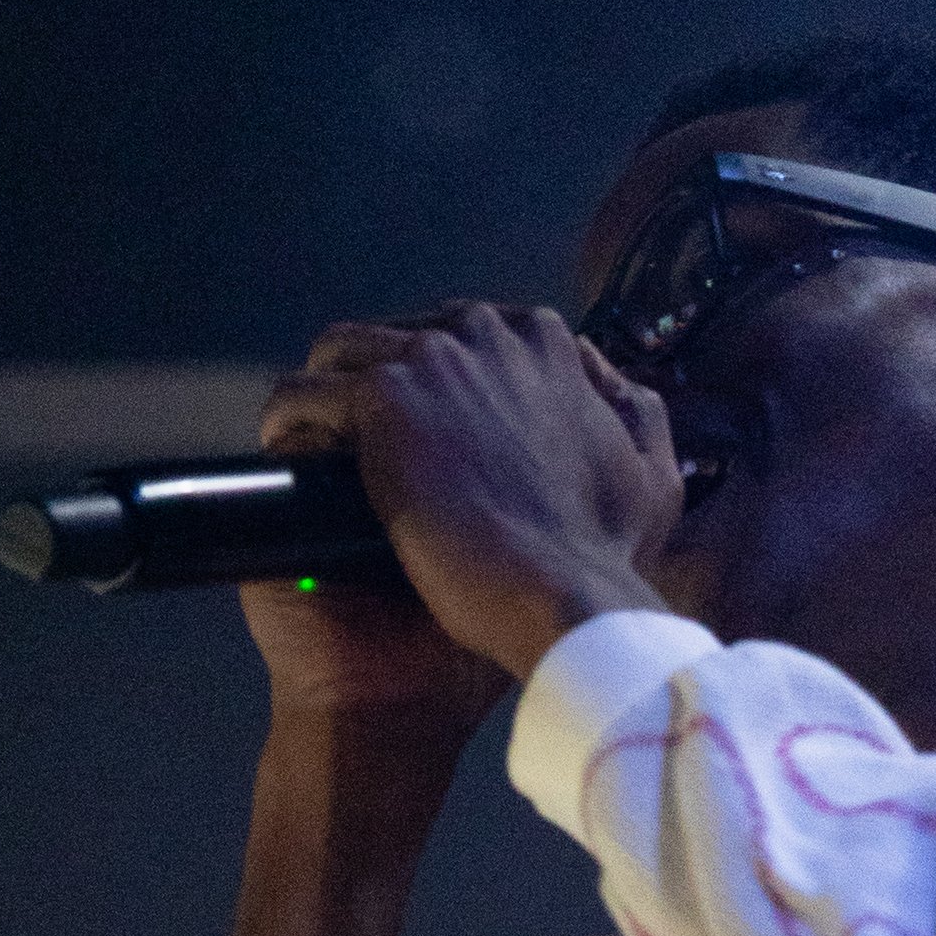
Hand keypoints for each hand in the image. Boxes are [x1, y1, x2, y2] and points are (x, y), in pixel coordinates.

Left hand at [259, 307, 682, 691]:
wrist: (563, 601)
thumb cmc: (605, 555)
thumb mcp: (651, 476)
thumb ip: (635, 417)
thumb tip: (610, 386)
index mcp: (544, 343)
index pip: (463, 335)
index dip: (435, 382)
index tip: (422, 427)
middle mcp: (487, 335)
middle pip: (400, 336)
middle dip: (378, 381)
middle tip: (361, 442)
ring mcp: (432, 362)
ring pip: (343, 353)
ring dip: (324, 394)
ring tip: (311, 445)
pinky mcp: (384, 402)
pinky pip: (302, 395)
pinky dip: (286, 423)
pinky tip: (285, 456)